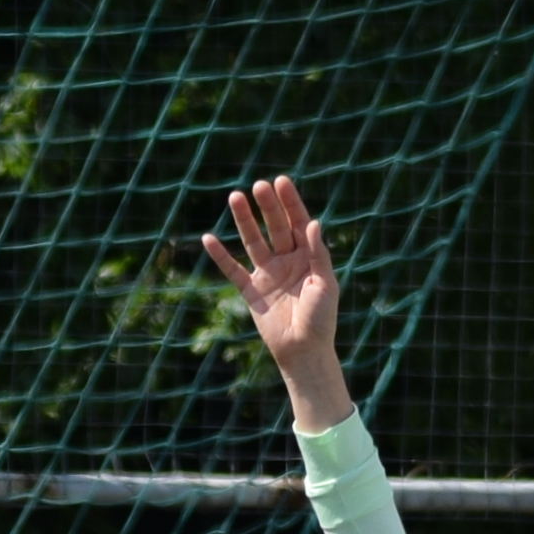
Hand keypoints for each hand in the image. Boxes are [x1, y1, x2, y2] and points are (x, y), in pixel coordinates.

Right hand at [196, 177, 338, 392]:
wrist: (303, 351)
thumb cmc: (321, 319)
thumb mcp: (325, 283)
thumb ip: (317, 253)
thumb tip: (312, 222)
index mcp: (308, 257)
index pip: (298, 223)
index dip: (290, 202)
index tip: (281, 182)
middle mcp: (287, 261)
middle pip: (275, 227)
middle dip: (267, 206)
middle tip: (258, 186)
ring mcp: (268, 275)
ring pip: (253, 241)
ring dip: (244, 221)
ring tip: (235, 197)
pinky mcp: (251, 291)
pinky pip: (232, 270)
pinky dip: (221, 255)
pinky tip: (209, 238)